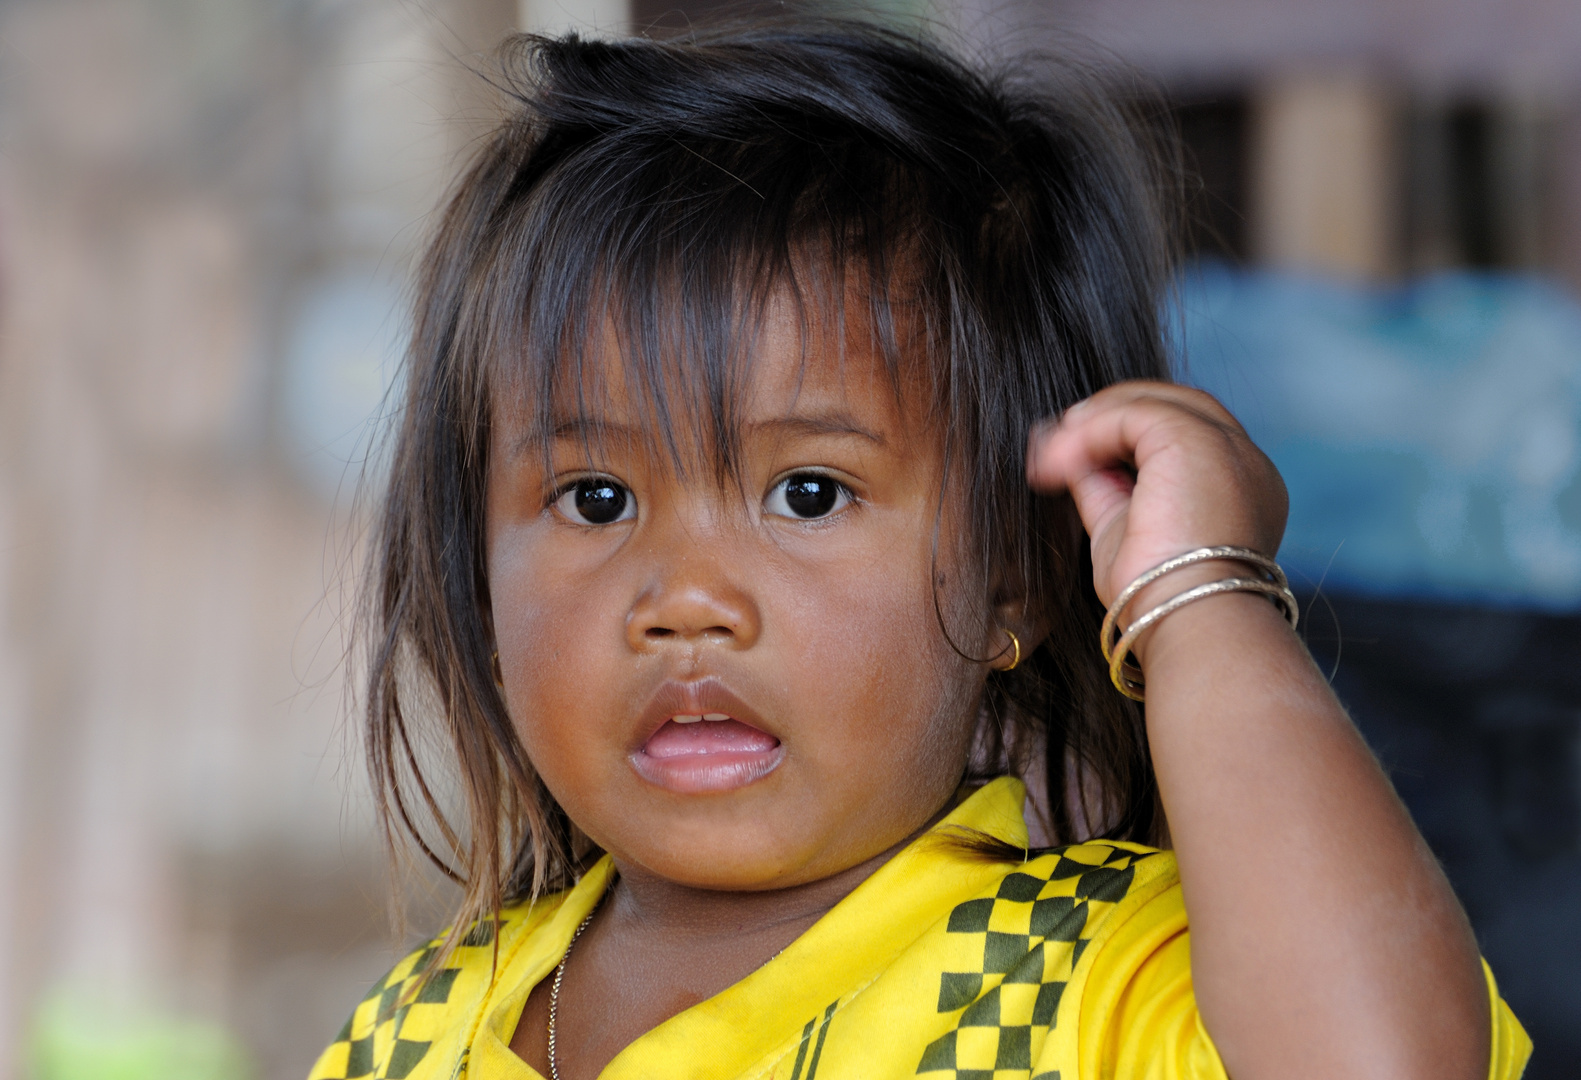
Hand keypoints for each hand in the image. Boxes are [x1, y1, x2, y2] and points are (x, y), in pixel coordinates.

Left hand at [1025, 382, 1288, 613]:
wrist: (1187, 624)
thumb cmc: (1158, 603)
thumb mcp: (1126, 535)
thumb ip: (1106, 491)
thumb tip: (1071, 458)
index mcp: (1242, 492)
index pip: (1186, 439)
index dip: (1127, 438)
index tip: (1076, 453)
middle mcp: (1247, 463)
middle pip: (1176, 408)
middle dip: (1111, 417)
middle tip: (1057, 439)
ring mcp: (1228, 448)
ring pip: (1152, 405)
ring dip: (1091, 424)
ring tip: (1048, 456)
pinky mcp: (1194, 441)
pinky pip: (1131, 415)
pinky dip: (1088, 432)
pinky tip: (1057, 461)